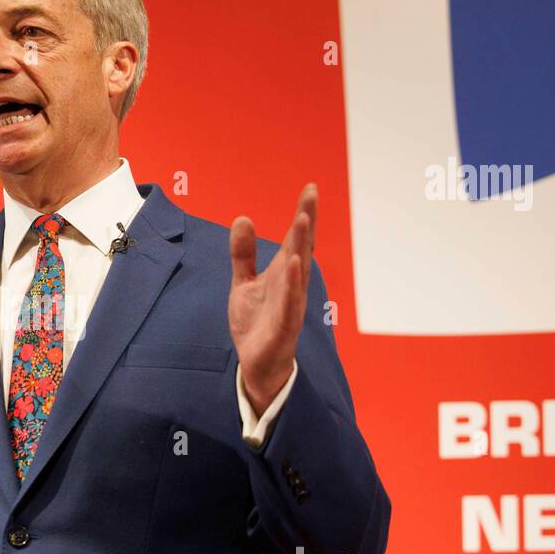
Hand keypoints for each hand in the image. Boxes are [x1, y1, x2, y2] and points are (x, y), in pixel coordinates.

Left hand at [228, 183, 316, 415]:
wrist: (257, 365)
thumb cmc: (257, 323)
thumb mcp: (244, 283)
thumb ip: (243, 253)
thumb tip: (242, 219)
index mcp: (283, 274)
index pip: (295, 240)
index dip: (303, 214)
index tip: (310, 188)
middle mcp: (291, 286)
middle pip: (301, 249)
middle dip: (306, 222)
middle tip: (311, 196)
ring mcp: (290, 305)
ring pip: (298, 272)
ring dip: (301, 246)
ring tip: (303, 220)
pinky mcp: (283, 327)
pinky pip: (290, 303)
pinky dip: (293, 285)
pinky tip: (294, 264)